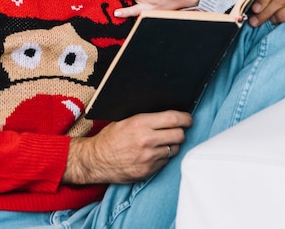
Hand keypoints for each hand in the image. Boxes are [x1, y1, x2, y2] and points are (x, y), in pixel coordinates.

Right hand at [64, 111, 191, 184]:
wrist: (97, 160)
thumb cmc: (109, 138)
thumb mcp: (124, 120)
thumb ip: (145, 118)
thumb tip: (164, 115)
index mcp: (140, 123)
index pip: (173, 118)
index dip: (185, 117)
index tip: (188, 118)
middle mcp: (147, 140)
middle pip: (179, 134)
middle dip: (181, 131)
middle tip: (178, 129)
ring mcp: (149, 157)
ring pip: (175, 148)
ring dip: (172, 144)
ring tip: (163, 141)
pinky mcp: (149, 170)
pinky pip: (166, 161)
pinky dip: (164, 156)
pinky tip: (155, 152)